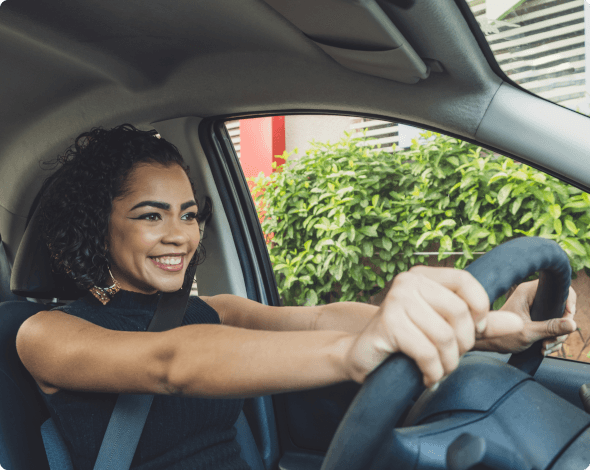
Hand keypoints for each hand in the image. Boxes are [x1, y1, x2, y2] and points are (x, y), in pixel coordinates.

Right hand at [341, 266, 523, 387]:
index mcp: (423, 275)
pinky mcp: (387, 323)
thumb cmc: (406, 341)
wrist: (363, 356)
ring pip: (444, 336)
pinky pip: (427, 352)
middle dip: (463, 344)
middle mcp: (408, 281)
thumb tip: (517, 324)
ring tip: (439, 370)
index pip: (466, 280)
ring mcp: (395, 300)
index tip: (475, 330)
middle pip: (459, 312)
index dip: (480, 308)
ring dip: (448, 363)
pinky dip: (433, 371)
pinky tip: (427, 376)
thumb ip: (480, 325)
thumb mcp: (446, 329)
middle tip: (450, 357)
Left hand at [474, 279, 576, 354]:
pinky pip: (551, 327)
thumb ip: (550, 328)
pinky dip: (551, 339)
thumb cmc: (499, 334)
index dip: (569, 303)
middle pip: (561, 308)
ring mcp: (534, 307)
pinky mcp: (534, 318)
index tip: (568, 319)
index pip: (560, 288)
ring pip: (558, 320)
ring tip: (545, 348)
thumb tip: (573, 324)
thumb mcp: (527, 333)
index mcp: (528, 292)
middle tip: (553, 341)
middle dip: (560, 329)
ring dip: (556, 337)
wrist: (484, 341)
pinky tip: (543, 348)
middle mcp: (532, 296)